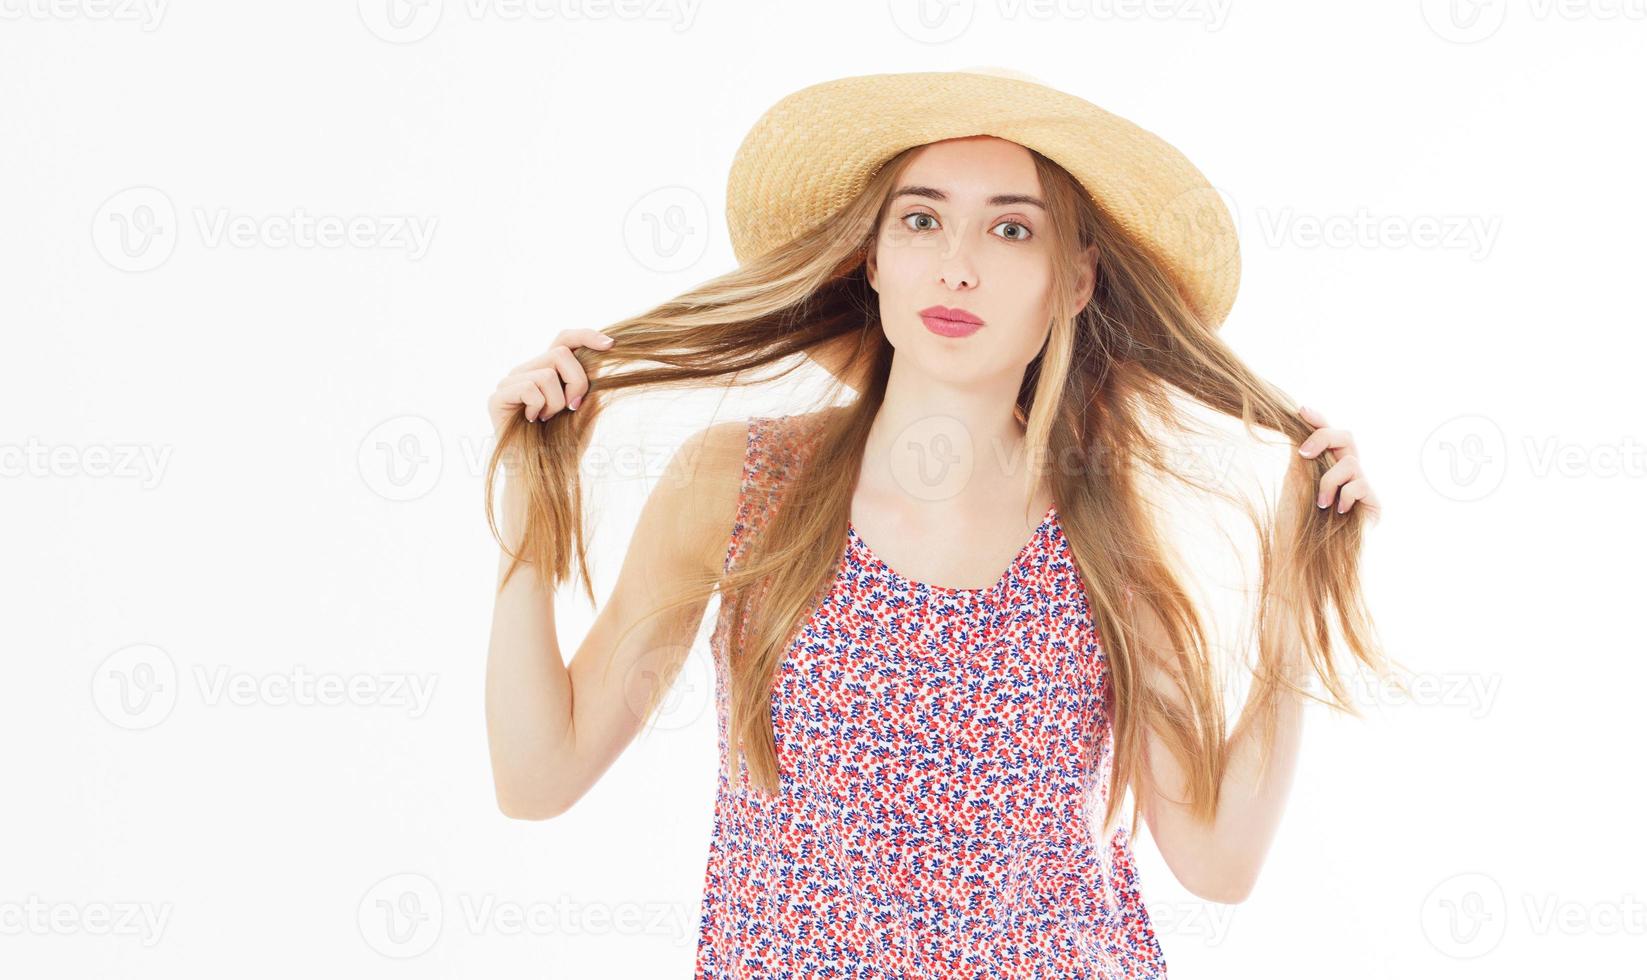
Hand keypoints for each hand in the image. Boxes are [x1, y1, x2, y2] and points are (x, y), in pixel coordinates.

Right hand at [487, 329, 614, 434]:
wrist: (543, 474)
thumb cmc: (564, 443)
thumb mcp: (586, 407)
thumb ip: (590, 380)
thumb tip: (602, 351)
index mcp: (547, 370)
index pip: (564, 339)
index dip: (587, 336)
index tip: (610, 345)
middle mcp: (526, 371)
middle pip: (560, 353)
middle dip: (578, 382)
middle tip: (574, 407)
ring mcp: (510, 382)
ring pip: (547, 373)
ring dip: (557, 402)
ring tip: (548, 419)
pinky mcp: (497, 397)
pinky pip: (529, 388)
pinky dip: (539, 407)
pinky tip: (532, 421)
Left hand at [1295, 405, 1379, 526]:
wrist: (1301, 559)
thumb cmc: (1294, 525)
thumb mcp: (1295, 483)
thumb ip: (1302, 457)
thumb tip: (1299, 428)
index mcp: (1327, 466)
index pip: (1328, 436)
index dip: (1319, 420)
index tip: (1301, 410)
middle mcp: (1347, 474)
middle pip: (1347, 437)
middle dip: (1324, 437)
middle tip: (1304, 454)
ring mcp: (1363, 488)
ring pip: (1350, 463)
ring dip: (1329, 481)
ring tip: (1320, 504)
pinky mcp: (1374, 505)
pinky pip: (1360, 485)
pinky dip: (1344, 495)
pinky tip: (1338, 512)